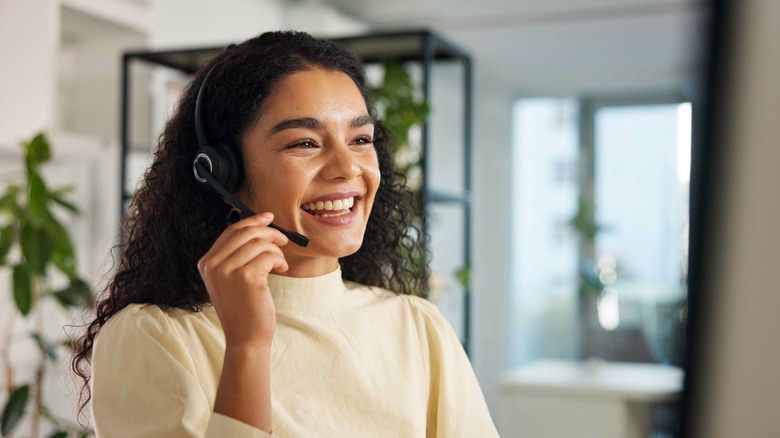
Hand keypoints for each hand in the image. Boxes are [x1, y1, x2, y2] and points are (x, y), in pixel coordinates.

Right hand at [197, 212, 288, 348]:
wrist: (245, 338)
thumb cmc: (243, 309)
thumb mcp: (230, 280)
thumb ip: (235, 256)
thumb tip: (259, 227)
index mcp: (206, 263)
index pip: (231, 231)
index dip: (252, 221)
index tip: (268, 217)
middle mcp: (213, 265)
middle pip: (246, 232)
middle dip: (269, 232)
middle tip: (283, 240)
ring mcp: (227, 270)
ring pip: (260, 243)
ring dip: (276, 250)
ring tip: (280, 264)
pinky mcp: (246, 277)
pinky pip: (269, 255)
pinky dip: (280, 260)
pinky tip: (281, 269)